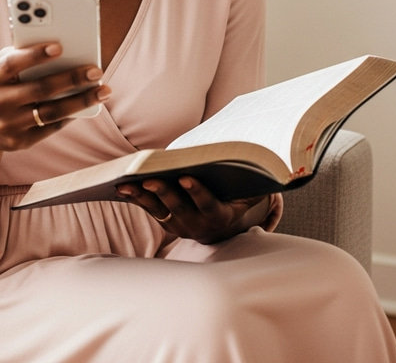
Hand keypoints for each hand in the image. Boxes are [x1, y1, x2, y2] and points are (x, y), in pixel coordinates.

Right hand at [0, 42, 109, 153]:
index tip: (59, 46)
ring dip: (81, 101)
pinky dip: (72, 115)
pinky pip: (52, 127)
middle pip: (39, 90)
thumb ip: (20, 55)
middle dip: (71, 78)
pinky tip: (89, 104)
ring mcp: (8, 125)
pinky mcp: (20, 142)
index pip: (12, 64)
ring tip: (103, 90)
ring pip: (51, 112)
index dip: (35, 55)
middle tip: (96, 70)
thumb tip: (59, 46)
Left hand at [116, 176, 270, 244]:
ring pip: (158, 209)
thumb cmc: (236, 200)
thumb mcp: (249, 196)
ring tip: (125, 183)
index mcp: (219, 215)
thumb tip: (274, 164)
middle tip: (149, 178)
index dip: (196, 191)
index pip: (206, 203)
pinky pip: (148, 209)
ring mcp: (179, 225)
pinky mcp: (165, 222)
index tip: (185, 177)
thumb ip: (257, 183)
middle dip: (163, 191)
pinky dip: (135, 198)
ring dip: (141, 196)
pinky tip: (121, 187)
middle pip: (178, 207)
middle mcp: (198, 225)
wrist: (223, 230)